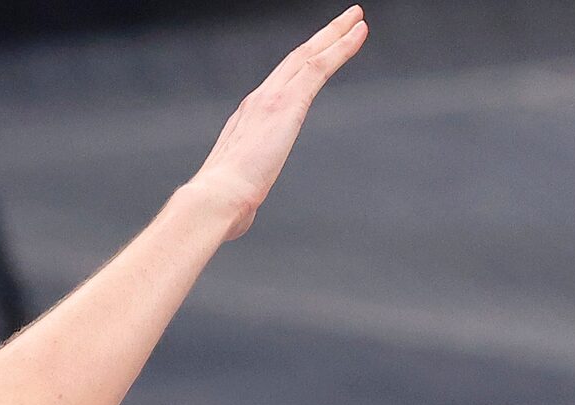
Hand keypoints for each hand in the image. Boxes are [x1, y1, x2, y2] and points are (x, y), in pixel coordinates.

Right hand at [187, 7, 367, 239]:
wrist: (215, 200)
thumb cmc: (221, 207)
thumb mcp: (236, 196)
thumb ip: (243, 196)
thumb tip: (241, 215)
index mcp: (246, 124)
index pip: (278, 87)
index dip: (298, 68)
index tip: (314, 55)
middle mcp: (257, 103)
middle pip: (294, 61)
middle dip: (319, 39)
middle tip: (343, 22)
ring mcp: (271, 100)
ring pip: (308, 55)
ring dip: (334, 34)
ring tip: (356, 19)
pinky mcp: (287, 104)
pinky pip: (319, 67)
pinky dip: (340, 47)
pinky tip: (358, 33)